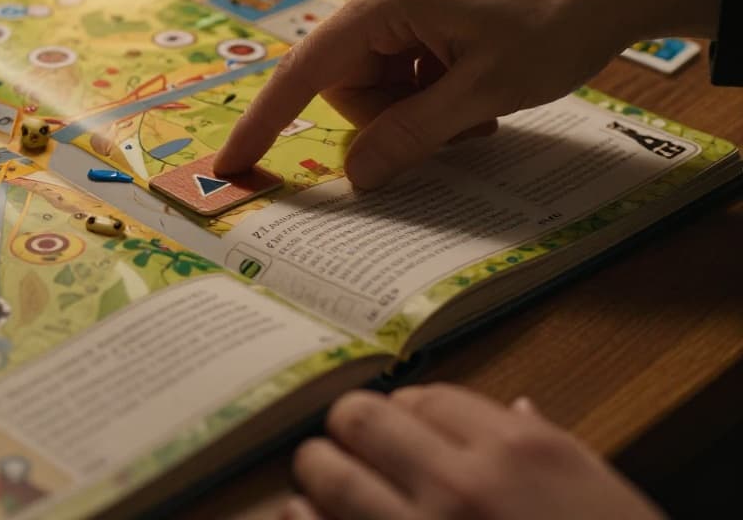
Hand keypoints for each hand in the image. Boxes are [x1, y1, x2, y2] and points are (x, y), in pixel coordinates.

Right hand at [215, 0, 721, 187]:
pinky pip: (404, 55)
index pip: (306, 69)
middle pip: (347, 78)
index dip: (266, 121)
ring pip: (377, 72)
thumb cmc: (560, 21)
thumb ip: (411, 136)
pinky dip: (430, 83)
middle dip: (389, 116)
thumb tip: (356, 176)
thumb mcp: (484, 93)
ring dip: (416, 103)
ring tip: (477, 108)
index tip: (233, 163)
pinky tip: (475, 87)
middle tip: (453, 128)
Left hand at [282, 385, 663, 519]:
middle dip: (349, 428)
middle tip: (351, 446)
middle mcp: (463, 485)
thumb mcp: (599, 495)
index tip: (402, 429)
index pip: (424, 395)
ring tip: (322, 485)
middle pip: (360, 418)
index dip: (406, 412)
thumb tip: (516, 408)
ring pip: (324, 471)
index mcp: (519, 452)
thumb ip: (546, 449)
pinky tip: (305, 517)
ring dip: (317, 473)